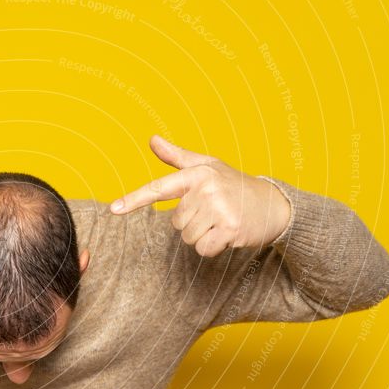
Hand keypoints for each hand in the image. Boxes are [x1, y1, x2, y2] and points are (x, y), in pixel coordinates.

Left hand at [110, 135, 291, 256]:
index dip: (134, 200)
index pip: (159, 188)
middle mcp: (206, 189)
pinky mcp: (230, 228)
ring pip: (188, 238)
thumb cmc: (234, 185)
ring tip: (221, 222)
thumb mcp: (207, 166)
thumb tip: (152, 139)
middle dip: (193, 223)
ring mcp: (219, 208)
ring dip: (203, 236)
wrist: (274, 204)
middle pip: (176, 224)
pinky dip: (212, 248)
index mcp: (196, 173)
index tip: (113, 209)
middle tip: (214, 212)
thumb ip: (177, 156)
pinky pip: (203, 249)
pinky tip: (227, 235)